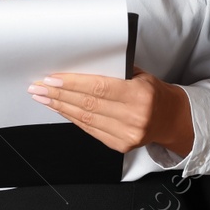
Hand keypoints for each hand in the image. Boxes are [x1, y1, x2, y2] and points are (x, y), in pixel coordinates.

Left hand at [27, 65, 193, 157]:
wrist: (170, 118)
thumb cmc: (153, 92)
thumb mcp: (140, 75)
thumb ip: (114, 72)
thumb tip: (80, 64)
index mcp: (139, 95)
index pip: (99, 88)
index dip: (73, 84)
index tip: (52, 79)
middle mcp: (133, 117)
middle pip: (88, 104)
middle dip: (59, 95)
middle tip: (39, 87)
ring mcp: (126, 134)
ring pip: (85, 119)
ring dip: (60, 107)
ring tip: (43, 97)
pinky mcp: (119, 145)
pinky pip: (90, 130)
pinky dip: (73, 118)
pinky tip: (61, 109)